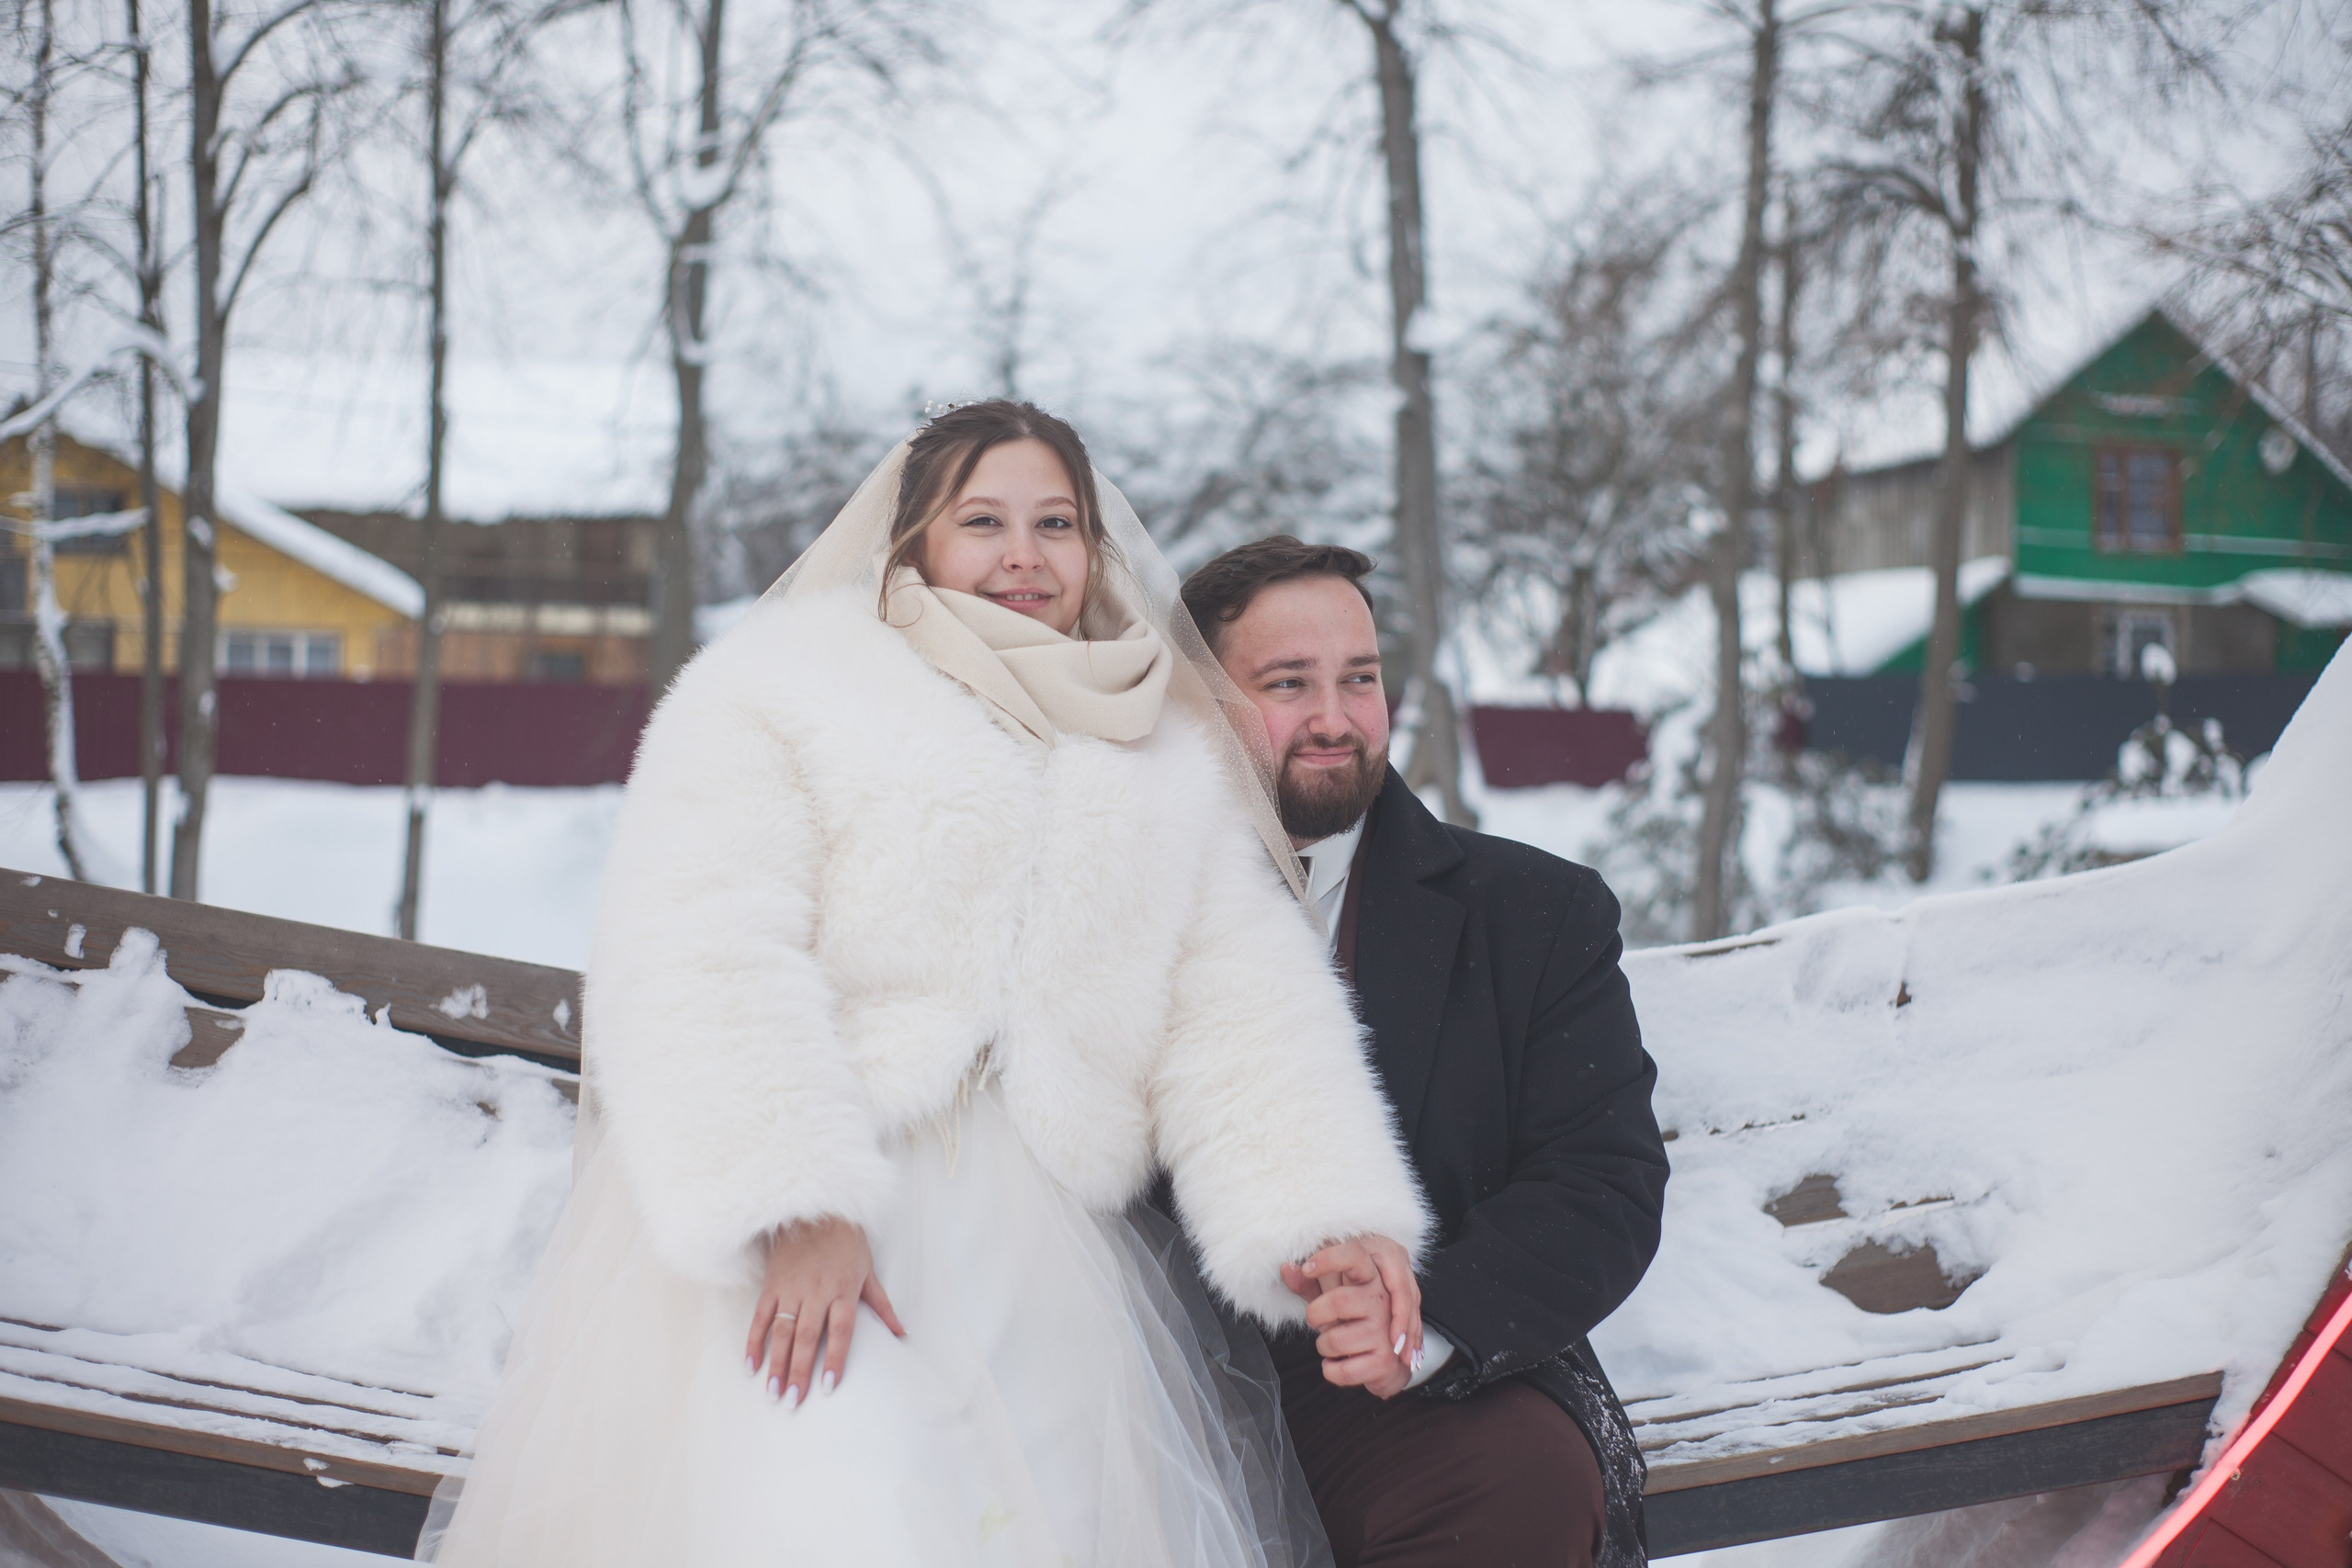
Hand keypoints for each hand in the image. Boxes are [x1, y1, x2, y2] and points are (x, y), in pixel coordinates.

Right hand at [743, 1216, 905, 1407]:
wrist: (815, 1207)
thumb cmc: (846, 1241)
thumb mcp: (869, 1270)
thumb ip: (882, 1305)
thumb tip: (902, 1333)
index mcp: (843, 1290)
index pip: (840, 1331)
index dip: (835, 1358)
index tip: (829, 1386)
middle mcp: (816, 1292)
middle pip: (807, 1337)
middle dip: (799, 1371)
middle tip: (793, 1402)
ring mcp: (791, 1288)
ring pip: (782, 1331)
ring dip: (776, 1363)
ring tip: (773, 1392)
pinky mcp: (772, 1284)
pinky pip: (761, 1316)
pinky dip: (754, 1341)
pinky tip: (752, 1366)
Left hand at [1280, 1234, 1421, 1399]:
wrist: (1387, 1362)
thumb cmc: (1354, 1322)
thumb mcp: (1331, 1298)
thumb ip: (1307, 1283)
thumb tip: (1285, 1267)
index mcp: (1370, 1277)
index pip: (1354, 1255)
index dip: (1329, 1259)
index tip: (1306, 1268)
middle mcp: (1381, 1300)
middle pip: (1339, 1301)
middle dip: (1315, 1315)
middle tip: (1315, 1320)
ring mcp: (1385, 1331)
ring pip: (1334, 1339)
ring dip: (1322, 1346)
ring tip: (1331, 1345)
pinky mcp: (1384, 1361)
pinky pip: (1341, 1370)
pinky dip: (1330, 1371)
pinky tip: (1337, 1364)